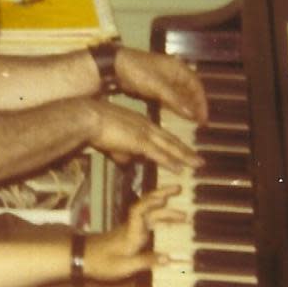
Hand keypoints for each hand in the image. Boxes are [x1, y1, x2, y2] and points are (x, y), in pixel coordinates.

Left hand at [84, 186, 184, 281]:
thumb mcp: (123, 267)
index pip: (139, 211)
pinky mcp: (131, 232)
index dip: (151, 203)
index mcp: (131, 233)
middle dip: (163, 195)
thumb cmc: (101, 263)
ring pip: (150, 212)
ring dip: (165, 208)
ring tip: (183, 211)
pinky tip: (169, 221)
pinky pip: (148, 220)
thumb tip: (169, 258)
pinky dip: (160, 217)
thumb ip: (145, 261)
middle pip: (147, 205)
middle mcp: (132, 226)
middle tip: (180, 189)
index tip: (165, 198)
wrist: (82, 258)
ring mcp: (131, 228)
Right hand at [86, 99, 202, 171]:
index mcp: (140, 123)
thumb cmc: (96, 126)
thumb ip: (122, 151)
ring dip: (185, 157)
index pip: (162, 135)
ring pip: (170, 147)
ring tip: (197, 164)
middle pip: (171, 140)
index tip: (184, 150)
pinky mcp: (139, 141)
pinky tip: (180, 168)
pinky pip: (159, 154)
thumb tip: (127, 162)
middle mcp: (146, 126)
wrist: (88, 118)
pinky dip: (171, 162)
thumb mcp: (112, 140)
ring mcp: (144, 133)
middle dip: (186, 151)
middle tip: (199, 160)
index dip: (174, 144)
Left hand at [115, 47, 207, 123]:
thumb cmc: (137, 72)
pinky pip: (168, 97)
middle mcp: (173, 72)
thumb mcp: (158, 86)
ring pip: (179, 94)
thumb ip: (175, 100)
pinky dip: (173, 106)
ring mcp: (163, 79)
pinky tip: (174, 116)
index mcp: (178, 68)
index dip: (201, 102)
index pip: (196, 85)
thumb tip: (192, 114)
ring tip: (189, 121)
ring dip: (185, 107)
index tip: (203, 118)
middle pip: (189, 90)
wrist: (114, 66)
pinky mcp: (153, 85)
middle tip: (199, 122)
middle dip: (195, 105)